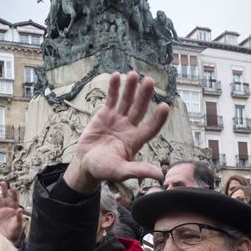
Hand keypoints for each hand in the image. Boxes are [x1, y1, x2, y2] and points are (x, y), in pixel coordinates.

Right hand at [0, 182, 24, 243]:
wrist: (4, 238)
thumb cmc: (13, 232)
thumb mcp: (17, 225)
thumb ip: (19, 217)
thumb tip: (20, 210)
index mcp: (13, 209)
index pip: (14, 199)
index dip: (14, 193)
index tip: (13, 188)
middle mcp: (5, 207)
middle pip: (4, 196)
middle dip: (3, 189)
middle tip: (3, 183)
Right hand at [63, 72, 168, 193]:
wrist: (85, 164)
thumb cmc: (104, 170)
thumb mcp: (121, 172)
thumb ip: (138, 170)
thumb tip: (160, 176)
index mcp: (136, 141)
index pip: (151, 128)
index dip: (158, 118)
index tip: (165, 107)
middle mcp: (129, 128)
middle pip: (139, 109)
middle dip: (144, 95)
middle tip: (149, 81)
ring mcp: (117, 119)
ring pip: (126, 101)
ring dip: (130, 88)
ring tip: (133, 74)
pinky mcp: (105, 115)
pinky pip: (111, 99)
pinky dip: (114, 88)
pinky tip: (117, 75)